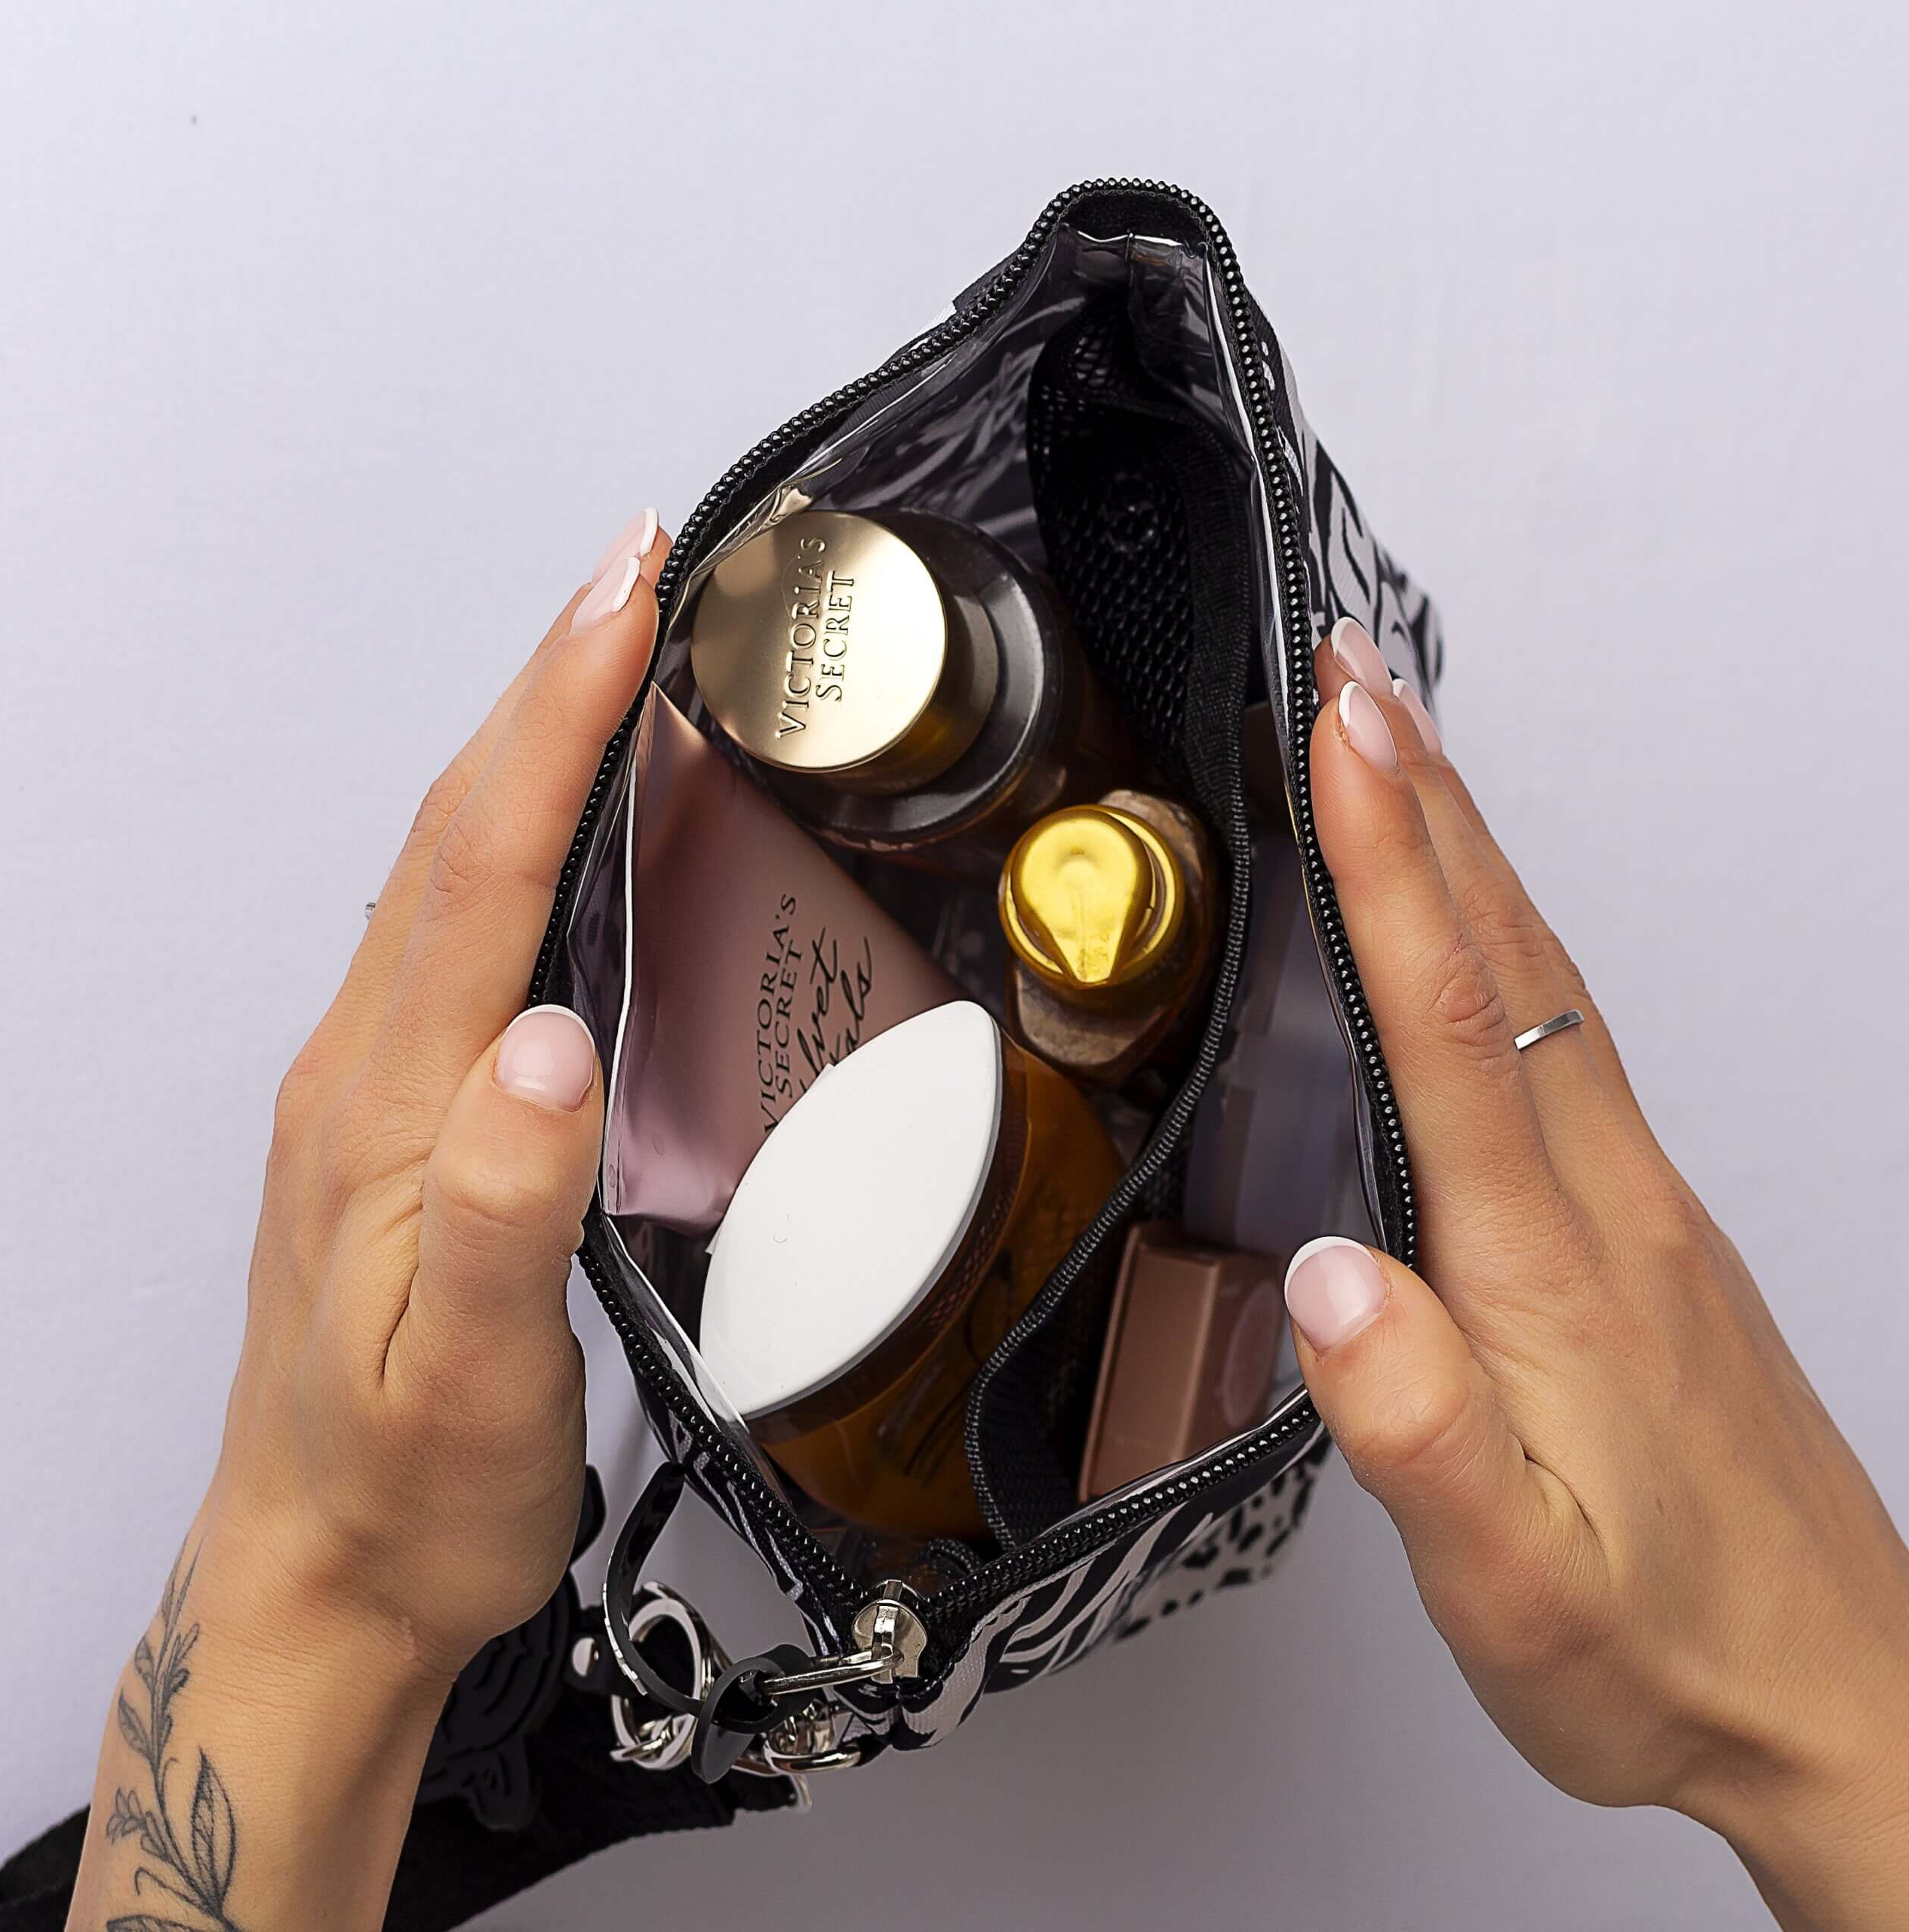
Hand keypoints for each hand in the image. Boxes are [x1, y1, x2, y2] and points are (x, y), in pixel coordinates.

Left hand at [63, 511, 667, 1931]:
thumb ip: (504, 1208)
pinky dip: (520, 838)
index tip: (624, 603)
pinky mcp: (403, 1116)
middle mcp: (366, 1072)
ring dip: (530, 744)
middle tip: (634, 571)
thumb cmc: (405, 1493)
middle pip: (456, 832)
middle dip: (546, 684)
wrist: (320, 1581)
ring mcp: (376, 1087)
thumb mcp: (468, 1380)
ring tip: (614, 655)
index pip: (478, 867)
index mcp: (388, 1108)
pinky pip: (458, 934)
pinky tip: (570, 823)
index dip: (553, 721)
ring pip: (452, 870)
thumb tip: (548, 1043)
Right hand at [1289, 621, 1908, 1930]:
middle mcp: (1607, 1201)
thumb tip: (1332, 1280)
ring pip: (1545, 980)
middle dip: (1427, 797)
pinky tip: (1478, 928)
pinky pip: (1563, 1036)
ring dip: (1470, 848)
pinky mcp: (1642, 1231)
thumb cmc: (1664, 1645)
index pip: (1457, 1017)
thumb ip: (1416, 1428)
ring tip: (1401, 752)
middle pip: (1512, 953)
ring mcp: (1636, 1206)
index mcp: (1550, 1262)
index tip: (1345, 737)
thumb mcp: (1514, 1581)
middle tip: (1358, 676)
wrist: (1833, 1700)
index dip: (1392, 863)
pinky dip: (1506, 938)